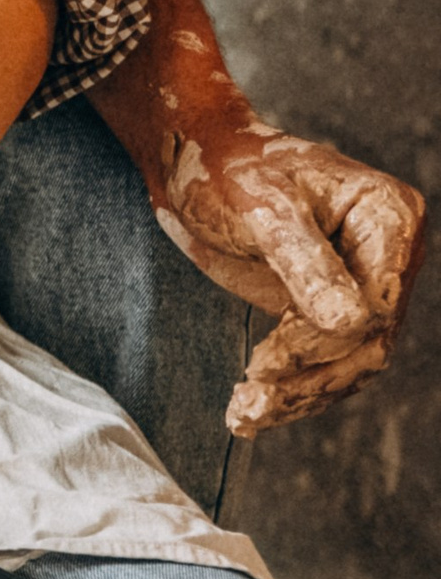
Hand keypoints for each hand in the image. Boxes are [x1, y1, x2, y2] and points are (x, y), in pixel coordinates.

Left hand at [153, 114, 425, 435]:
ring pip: (348, 363)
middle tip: (249, 403)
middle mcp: (387, 254)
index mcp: (389, 217)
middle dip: (311, 379)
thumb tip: (353, 324)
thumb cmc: (226, 167)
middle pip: (369, 342)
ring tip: (243, 414)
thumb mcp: (264, 209)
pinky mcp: (325, 309)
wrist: (189, 164)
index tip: (270, 358)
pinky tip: (249, 412)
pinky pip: (322, 361)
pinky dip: (289, 388)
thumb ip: (307, 265)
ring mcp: (360, 285)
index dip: (330, 338)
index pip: (379, 302)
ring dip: (298, 395)